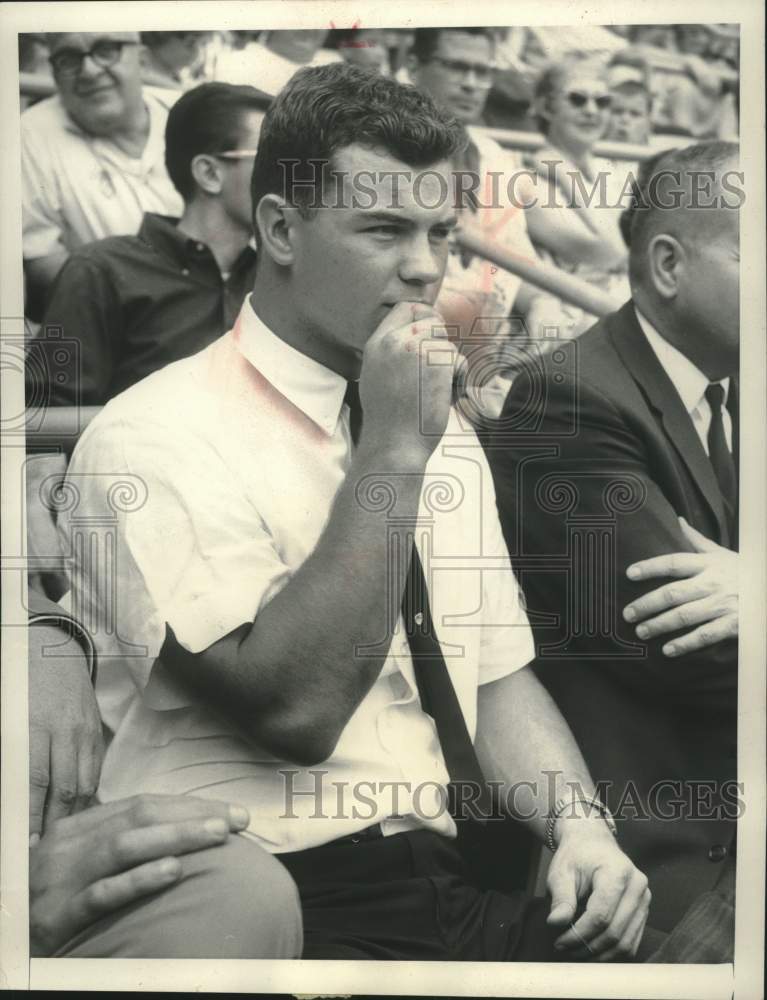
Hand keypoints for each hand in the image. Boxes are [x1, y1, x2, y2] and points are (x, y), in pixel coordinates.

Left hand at [29, 623, 104, 839]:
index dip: (31, 821)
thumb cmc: (17, 684)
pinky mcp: (95, 732)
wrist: (48, 644)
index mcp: (33, 726)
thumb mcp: (5, 719)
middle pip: (62, 791)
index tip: (26, 850)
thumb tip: (11, 798)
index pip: (34, 784)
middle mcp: (63, 732)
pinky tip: (76, 817)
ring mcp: (83, 732)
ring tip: (60, 847)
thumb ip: (11, 763)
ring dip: (71, 819)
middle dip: (51, 829)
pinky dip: (85, 799)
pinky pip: (94, 773)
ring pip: (83, 785)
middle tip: (42, 860)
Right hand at [30, 794, 250, 955]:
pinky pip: (103, 894)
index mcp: (79, 827)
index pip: (143, 805)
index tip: (231, 811)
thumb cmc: (48, 894)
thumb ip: (118, 841)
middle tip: (237, 820)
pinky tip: (173, 871)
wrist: (3, 928)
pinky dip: (140, 879)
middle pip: (139, 818)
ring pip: (125, 847)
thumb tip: (178, 827)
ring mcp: (63, 879)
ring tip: (218, 836)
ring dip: (177, 837)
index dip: (190, 805)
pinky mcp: (57, 916)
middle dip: (193, 816)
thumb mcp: (79, 860)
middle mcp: (71, 845)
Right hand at [359, 301, 455, 462]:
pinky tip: (444, 398)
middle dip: (441, 341)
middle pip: (431, 319)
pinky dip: (458, 380)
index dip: (424, 317)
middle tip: (437, 370)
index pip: (405, 308)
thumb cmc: (390, 420)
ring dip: (450, 366)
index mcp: (376, 344)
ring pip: (446, 342)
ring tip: (435, 392)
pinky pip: (458, 360)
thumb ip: (393, 352)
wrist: (394, 445)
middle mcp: (393, 341)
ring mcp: (414, 349)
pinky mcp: (436, 361)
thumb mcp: (377, 377)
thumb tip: (420, 333)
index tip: (432, 335)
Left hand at [546, 816, 650, 960]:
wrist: (593, 844)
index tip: (559, 942)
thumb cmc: (577, 856)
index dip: (579, 934)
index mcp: (617, 872)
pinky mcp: (644, 912)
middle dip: (587, 947)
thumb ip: (561, 897)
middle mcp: (637, 886)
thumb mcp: (562, 871)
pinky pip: (631, 942)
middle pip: (614, 932)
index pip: (600, 915)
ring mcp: (644, 900)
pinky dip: (611, 953)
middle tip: (565, 950)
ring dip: (599, 955)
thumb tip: (556, 923)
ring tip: (576, 952)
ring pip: (625, 943)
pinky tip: (592, 950)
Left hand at [623, 518, 737, 656]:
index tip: (629, 573)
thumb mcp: (722, 553)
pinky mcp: (733, 624)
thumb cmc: (744, 571)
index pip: (674, 562)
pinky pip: (705, 635)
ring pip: (684, 615)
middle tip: (627, 614)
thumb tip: (677, 520)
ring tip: (640, 631)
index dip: (650, 567)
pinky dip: (685, 643)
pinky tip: (668, 650)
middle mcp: (712, 583)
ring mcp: (723, 604)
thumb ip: (697, 540)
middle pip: (673, 593)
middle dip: (647, 604)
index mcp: (708, 564)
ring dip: (660, 624)